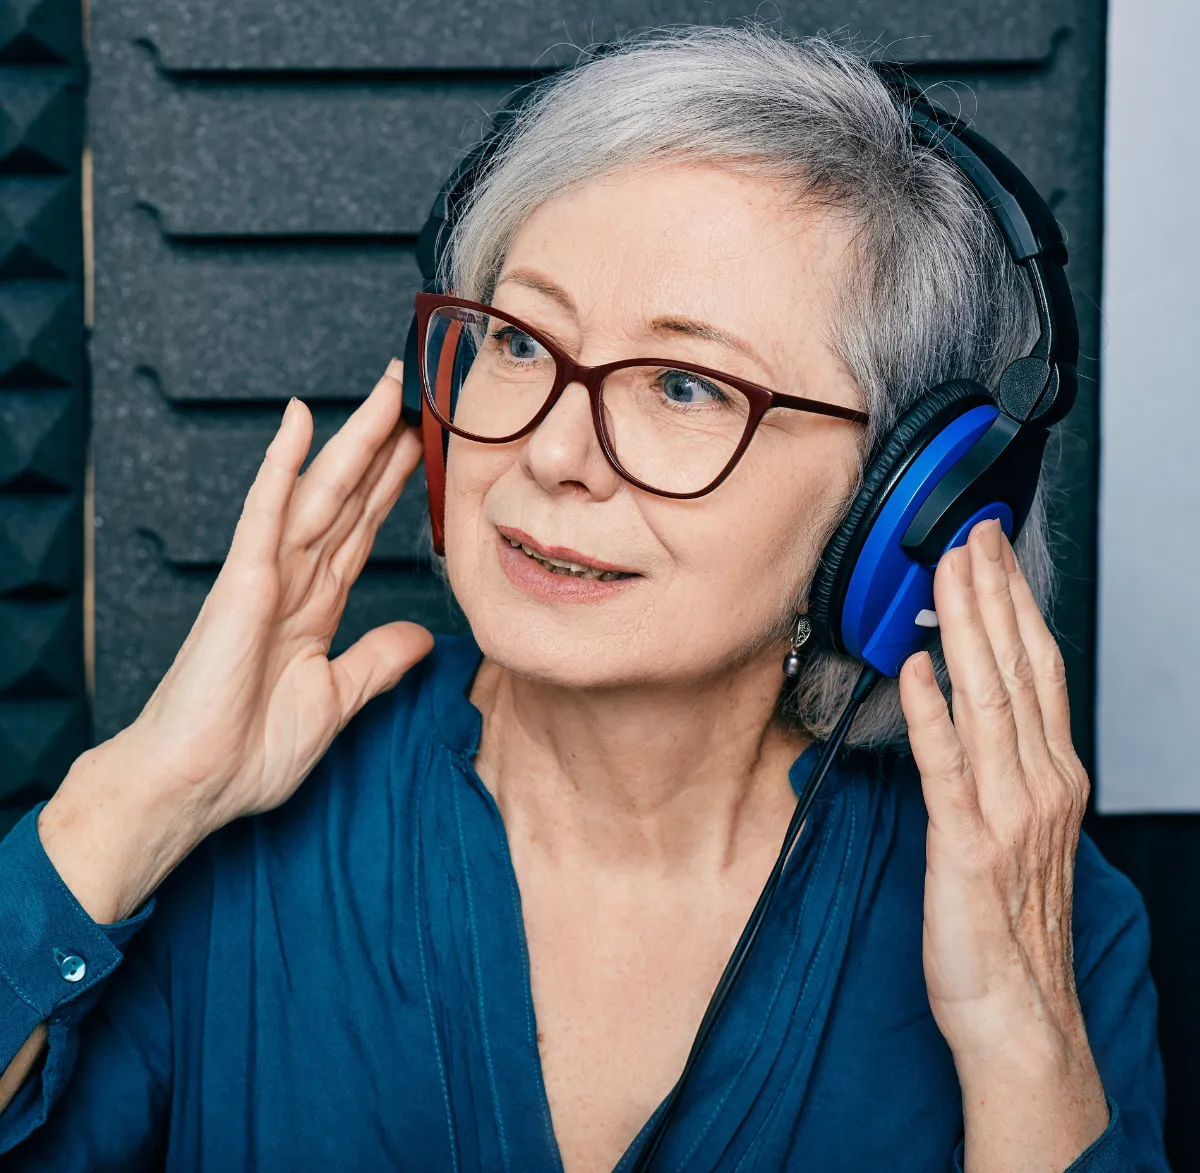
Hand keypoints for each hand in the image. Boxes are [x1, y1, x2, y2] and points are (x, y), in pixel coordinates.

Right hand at [41, 361, 432, 919]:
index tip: (423, 448)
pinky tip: (299, 421)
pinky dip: (282, 466)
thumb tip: (423, 635)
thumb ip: (378, 661)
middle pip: (348, 499)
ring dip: (351, 440)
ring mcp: (266, 577)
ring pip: (319, 493)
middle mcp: (294, 581)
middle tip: (413, 393)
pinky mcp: (241, 584)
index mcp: (314, 607)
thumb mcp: (338, 701)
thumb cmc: (248, 751)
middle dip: (382, 448)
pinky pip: (267, 514)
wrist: (196, 786)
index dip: (392, 487)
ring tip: (386, 393)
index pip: (362, 531)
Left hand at [899, 518, 1107, 1171]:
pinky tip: (916, 667)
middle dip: (992, 595)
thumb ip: (995, 764)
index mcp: (1049, 776)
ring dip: (966, 630)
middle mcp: (1037, 784)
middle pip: (1018, 668)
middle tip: (971, 534)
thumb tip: (963, 707)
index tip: (992, 554)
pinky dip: (933, 711)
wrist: (1020, 1014)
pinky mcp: (964, 844)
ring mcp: (1005, 812)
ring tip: (947, 573)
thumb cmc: (1009, 925)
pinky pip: (946, 765)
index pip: (1036, 669)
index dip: (1015, 605)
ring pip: (989, 699)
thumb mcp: (1015, 829)